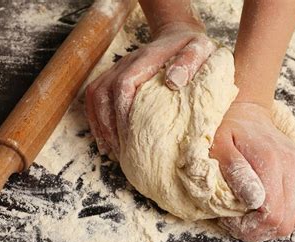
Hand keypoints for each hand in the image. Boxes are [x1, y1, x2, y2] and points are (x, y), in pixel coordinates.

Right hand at [85, 22, 216, 156]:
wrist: (178, 36)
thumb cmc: (192, 48)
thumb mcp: (200, 49)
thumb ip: (189, 62)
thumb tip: (173, 82)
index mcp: (145, 59)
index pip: (124, 84)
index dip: (122, 111)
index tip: (130, 137)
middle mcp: (126, 63)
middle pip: (103, 93)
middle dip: (108, 125)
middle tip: (120, 152)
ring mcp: (117, 69)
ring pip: (95, 95)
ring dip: (100, 124)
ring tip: (110, 150)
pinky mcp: (114, 77)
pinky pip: (95, 96)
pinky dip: (96, 119)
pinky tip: (105, 140)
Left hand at [210, 102, 294, 241]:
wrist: (247, 114)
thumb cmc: (227, 132)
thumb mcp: (219, 148)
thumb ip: (236, 172)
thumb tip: (254, 201)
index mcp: (272, 162)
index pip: (273, 216)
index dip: (251, 228)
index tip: (231, 222)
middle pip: (288, 222)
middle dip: (261, 231)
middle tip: (240, 223)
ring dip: (279, 226)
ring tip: (255, 218)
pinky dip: (292, 215)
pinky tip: (271, 209)